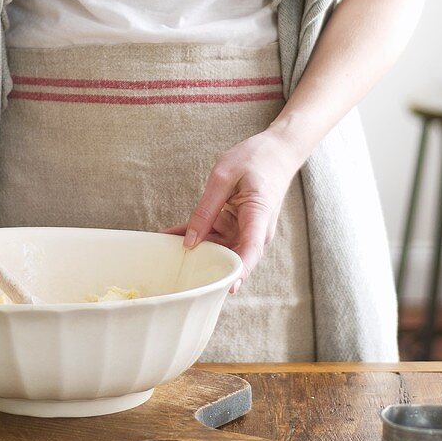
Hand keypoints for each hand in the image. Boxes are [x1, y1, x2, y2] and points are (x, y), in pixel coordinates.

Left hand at [160, 130, 295, 293]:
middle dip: (205, 266)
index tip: (222, 288)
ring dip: (196, 249)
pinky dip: (198, 236)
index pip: (250, 251)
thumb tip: (190, 242)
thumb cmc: (255, 159)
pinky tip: (173, 235)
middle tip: (175, 271)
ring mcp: (248, 230)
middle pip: (231, 258)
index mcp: (258, 215)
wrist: (277, 152)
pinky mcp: (239, 226)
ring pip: (220, 249)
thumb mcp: (223, 177)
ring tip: (164, 249)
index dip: (236, 272)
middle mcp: (256, 230)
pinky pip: (217, 236)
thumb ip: (206, 209)